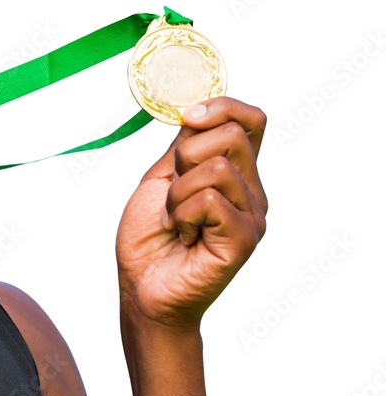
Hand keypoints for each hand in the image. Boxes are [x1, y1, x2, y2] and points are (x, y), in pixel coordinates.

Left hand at [116, 97, 267, 328]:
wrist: (142, 288)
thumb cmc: (150, 238)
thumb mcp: (161, 179)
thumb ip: (185, 147)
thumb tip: (197, 109)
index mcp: (234, 172)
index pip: (250, 120)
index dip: (221, 107)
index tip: (189, 118)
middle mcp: (251, 191)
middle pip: (232, 134)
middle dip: (184, 156)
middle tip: (172, 194)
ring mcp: (252, 215)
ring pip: (215, 168)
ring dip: (177, 194)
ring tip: (176, 221)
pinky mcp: (245, 239)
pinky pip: (209, 200)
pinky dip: (182, 214)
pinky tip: (184, 236)